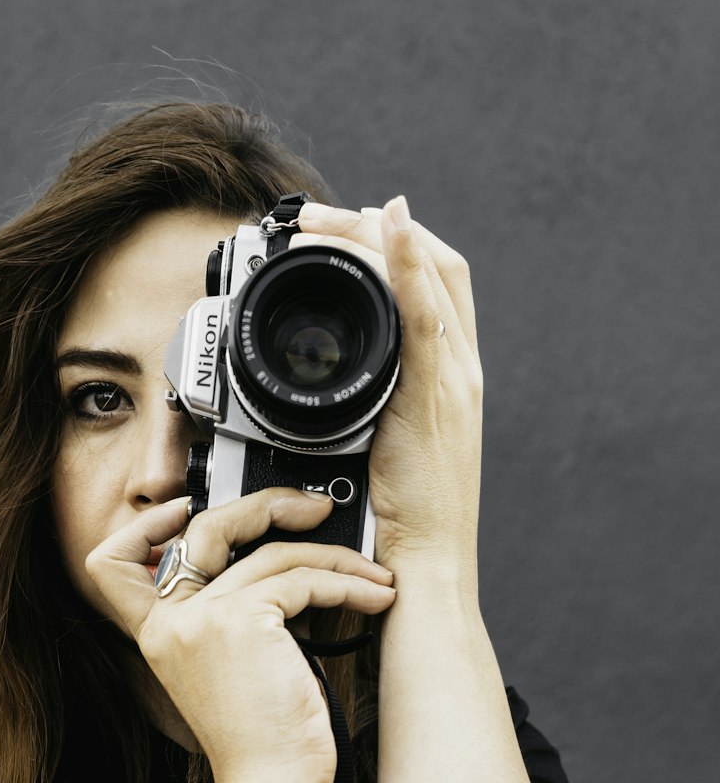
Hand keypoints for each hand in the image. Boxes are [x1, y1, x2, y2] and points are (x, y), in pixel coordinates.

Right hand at [83, 489, 396, 782]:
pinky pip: (302, 579)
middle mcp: (169, 622)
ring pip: (270, 550)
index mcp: (158, 635)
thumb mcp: (234, 670)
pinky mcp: (240, 621)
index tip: (189, 510)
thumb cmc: (264, 743)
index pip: (112, 562)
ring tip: (372, 578)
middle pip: (205, 526)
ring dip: (335, 557)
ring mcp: (199, 619)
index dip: (144, 525)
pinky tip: (374, 598)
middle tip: (314, 510)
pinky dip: (347, 584)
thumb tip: (283, 561)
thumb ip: (234, 617)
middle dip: (266, 507)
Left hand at [293, 197, 483, 587]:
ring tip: (323, 222)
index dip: (401, 245)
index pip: (440, 284)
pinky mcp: (434, 395)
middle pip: (439, 266)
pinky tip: (386, 227)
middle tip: (320, 218)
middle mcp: (462, 370)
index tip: (353, 229)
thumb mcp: (390, 452)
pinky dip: (407, 264)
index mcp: (454, 379)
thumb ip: (376, 412)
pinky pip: (423, 315)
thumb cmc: (405, 522)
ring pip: (431, 278)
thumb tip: (339, 398)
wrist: (428, 565)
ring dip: (377, 235)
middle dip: (379, 227)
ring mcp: (453, 379)